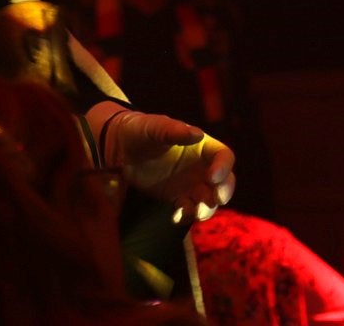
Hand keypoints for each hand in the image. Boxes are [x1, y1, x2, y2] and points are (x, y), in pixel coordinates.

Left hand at [98, 108, 234, 222]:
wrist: (120, 147)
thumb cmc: (140, 130)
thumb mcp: (154, 127)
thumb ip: (174, 131)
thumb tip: (197, 134)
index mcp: (202, 145)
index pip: (224, 157)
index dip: (223, 168)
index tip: (212, 177)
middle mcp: (201, 166)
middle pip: (224, 182)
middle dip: (223, 192)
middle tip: (215, 199)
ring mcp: (190, 183)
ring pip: (209, 200)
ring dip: (206, 208)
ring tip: (195, 212)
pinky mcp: (176, 197)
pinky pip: (188, 210)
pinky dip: (185, 215)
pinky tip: (175, 216)